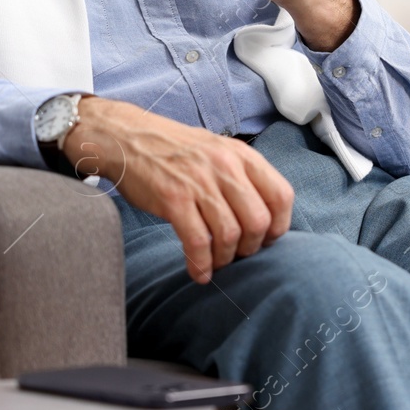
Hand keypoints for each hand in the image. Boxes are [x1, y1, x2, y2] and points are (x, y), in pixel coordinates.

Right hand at [60, 96, 294, 283]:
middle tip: (238, 254)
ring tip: (216, 264)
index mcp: (241, 155)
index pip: (281, 196)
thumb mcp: (218, 150)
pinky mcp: (173, 199)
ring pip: (229, 235)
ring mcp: (199, 182)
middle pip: (258, 221)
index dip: (279, 226)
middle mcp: (225, 166)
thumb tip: (263, 218)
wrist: (128, 138)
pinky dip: (201, 264)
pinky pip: (198, 242)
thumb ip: (242, 177)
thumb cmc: (175, 150)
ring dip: (225, 259)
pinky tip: (199, 271)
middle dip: (251, 248)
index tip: (265, 240)